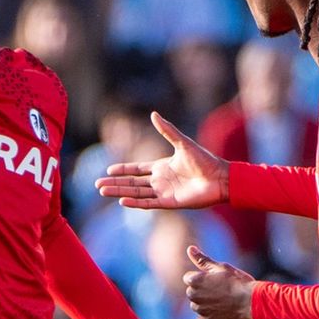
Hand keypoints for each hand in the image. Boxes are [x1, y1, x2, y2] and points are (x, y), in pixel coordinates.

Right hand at [95, 112, 228, 209]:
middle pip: (132, 182)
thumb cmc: (205, 160)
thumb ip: (167, 130)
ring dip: (120, 192)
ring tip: (103, 191)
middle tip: (98, 184)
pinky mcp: (170, 203)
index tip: (109, 169)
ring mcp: (164, 192)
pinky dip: (135, 203)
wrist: (221, 178)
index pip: (137, 169)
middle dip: (115, 183)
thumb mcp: (182, 143)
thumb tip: (153, 114)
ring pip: (136, 193)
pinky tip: (122, 201)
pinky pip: (148, 203)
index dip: (123, 169)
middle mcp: (161, 181)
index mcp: (162, 167)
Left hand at [183, 246, 254, 318]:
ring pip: (197, 306)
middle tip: (221, 290)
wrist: (253, 301)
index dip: (202, 278)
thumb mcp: (220, 267)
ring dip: (205, 304)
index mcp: (194, 280)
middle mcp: (193, 296)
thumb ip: (202, 259)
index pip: (189, 278)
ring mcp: (200, 310)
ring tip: (223, 301)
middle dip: (202, 291)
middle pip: (192, 292)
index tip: (215, 280)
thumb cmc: (238, 281)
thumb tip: (190, 248)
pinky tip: (221, 312)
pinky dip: (209, 317)